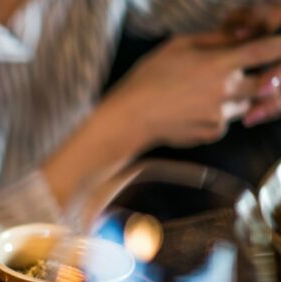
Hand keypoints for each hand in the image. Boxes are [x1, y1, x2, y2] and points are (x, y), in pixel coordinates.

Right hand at [107, 31, 280, 147]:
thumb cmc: (148, 77)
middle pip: (266, 82)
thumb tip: (242, 34)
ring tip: (206, 93)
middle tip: (242, 74)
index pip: (263, 51)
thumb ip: (214, 39)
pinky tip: (193, 111)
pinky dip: (218, 115)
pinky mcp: (212, 133)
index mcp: (218, 65)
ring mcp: (221, 115)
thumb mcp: (177, 45)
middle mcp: (226, 91)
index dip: (278, 45)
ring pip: (246, 103)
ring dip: (238, 96)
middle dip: (263, 76)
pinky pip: (226, 122)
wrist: (129, 119)